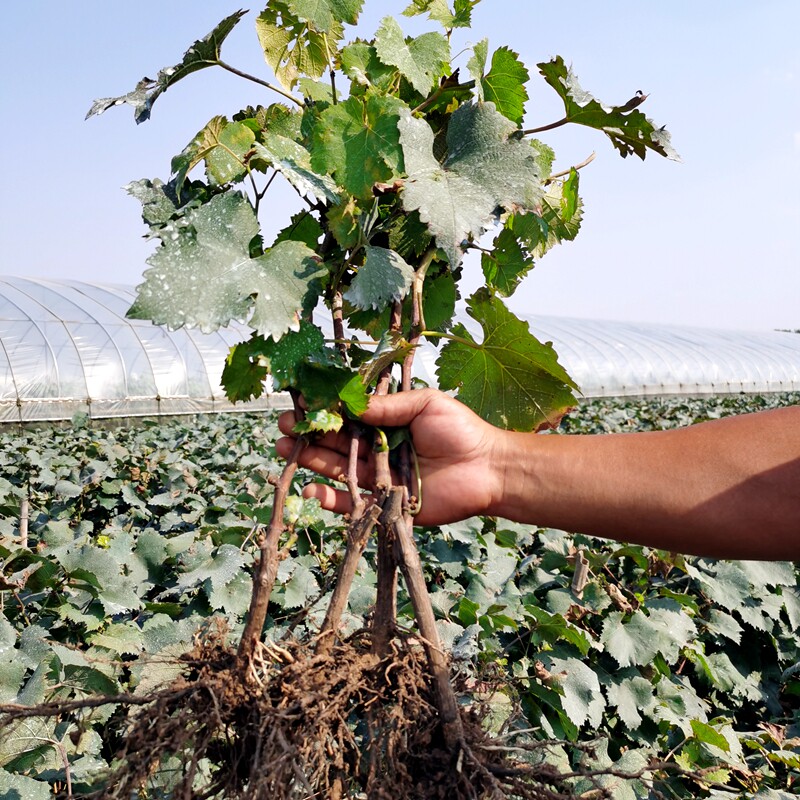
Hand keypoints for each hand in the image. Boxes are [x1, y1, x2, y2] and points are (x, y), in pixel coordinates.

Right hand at [275, 389, 504, 525]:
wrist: (488, 469)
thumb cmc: (460, 430)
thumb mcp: (424, 404)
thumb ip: (387, 406)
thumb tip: (349, 402)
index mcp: (387, 425)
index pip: (348, 417)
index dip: (324, 412)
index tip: (299, 403)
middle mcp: (379, 450)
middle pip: (336, 443)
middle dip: (309, 436)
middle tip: (283, 428)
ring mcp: (380, 478)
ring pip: (338, 470)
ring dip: (311, 462)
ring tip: (284, 451)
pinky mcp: (386, 504)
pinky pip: (353, 503)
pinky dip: (331, 498)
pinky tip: (310, 489)